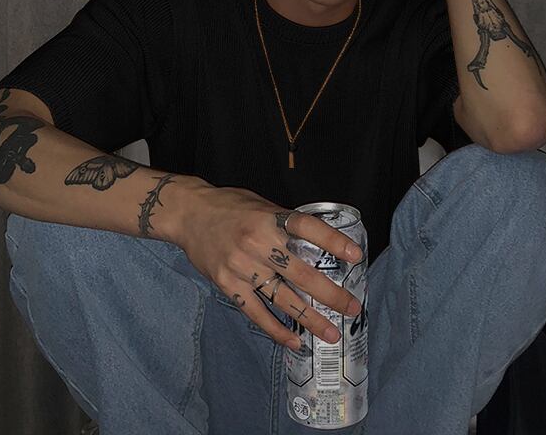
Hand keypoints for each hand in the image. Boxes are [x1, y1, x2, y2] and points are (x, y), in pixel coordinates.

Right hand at [173, 185, 363, 348]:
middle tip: (352, 308)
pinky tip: (294, 341)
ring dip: (309, 319)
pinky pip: (256, 312)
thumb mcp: (261, 204)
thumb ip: (285, 223)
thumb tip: (315, 243)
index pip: (308, 228)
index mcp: (270, 218)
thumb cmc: (229, 206)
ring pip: (282, 299)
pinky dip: (276, 329)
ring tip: (330, 334)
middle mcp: (258, 243)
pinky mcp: (227, 284)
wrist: (189, 214)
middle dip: (331, 294)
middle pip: (301, 273)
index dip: (333, 241)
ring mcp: (242, 267)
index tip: (355, 256)